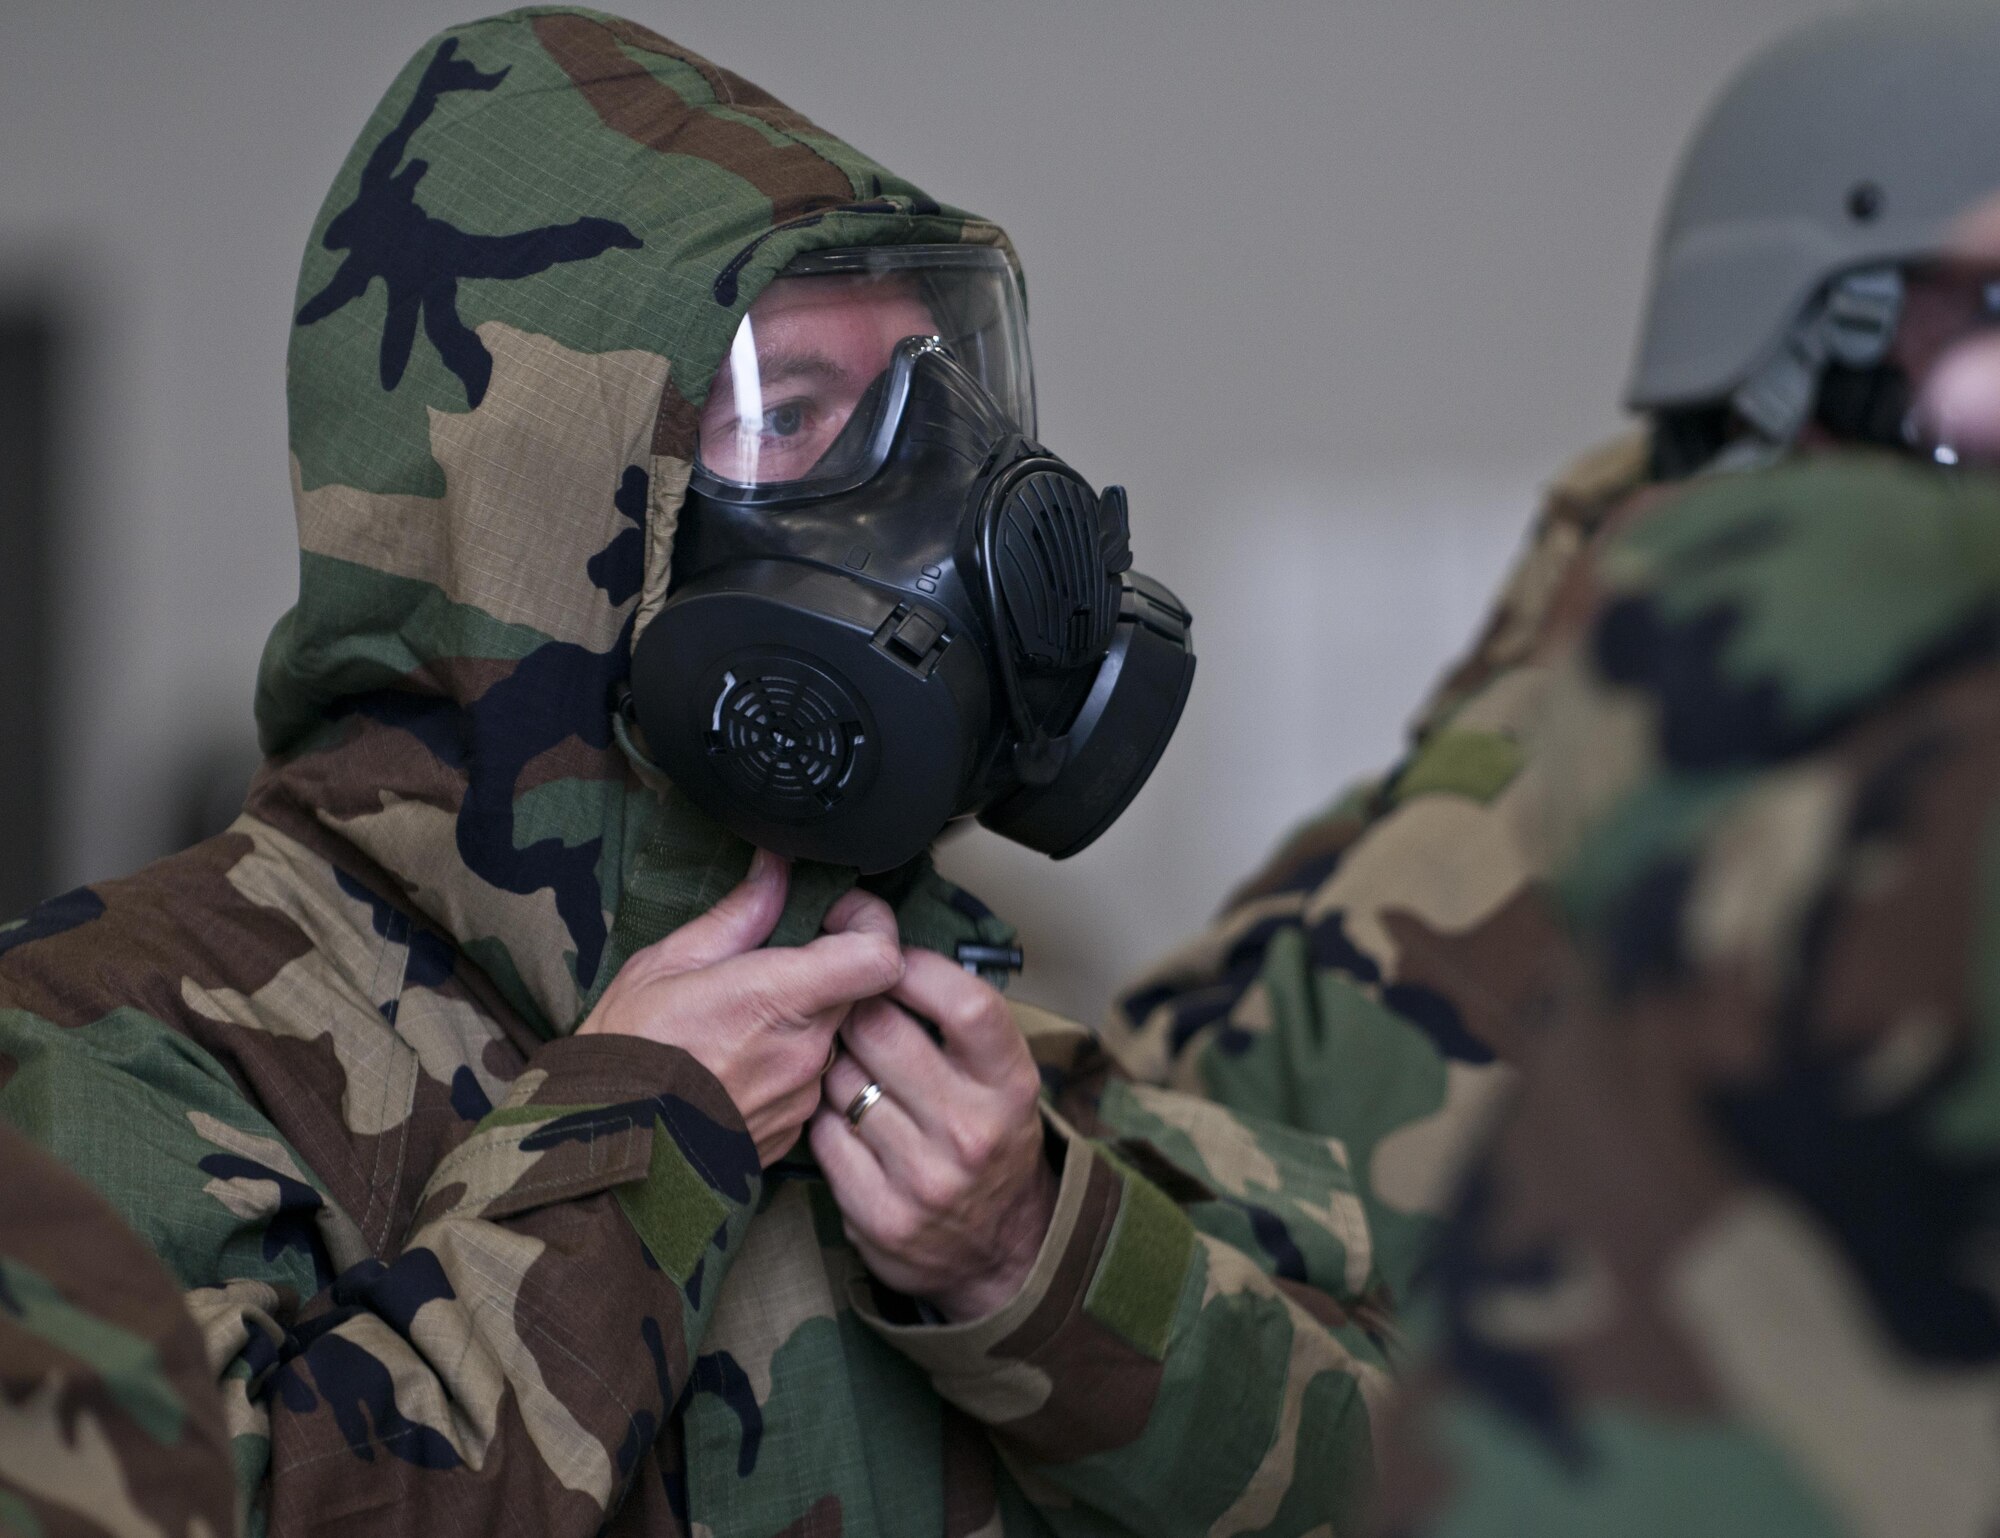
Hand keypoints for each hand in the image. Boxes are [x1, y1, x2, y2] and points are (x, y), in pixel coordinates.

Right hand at [580, 851, 903, 1164]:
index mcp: (776, 1000)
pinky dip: (784, 1062)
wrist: (599, 1149)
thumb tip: (776, 868)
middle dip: (824, 968)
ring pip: (831, 1036)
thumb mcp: (666, 964)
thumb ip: (739, 915)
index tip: (834, 912)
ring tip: (735, 1023)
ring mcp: (801, 1098)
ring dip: (800, 1019)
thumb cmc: (623, 1054)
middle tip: (768, 964)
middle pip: (856, 990)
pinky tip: (732, 1064)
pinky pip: (809, 1080)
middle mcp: (803, 1053)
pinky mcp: (793, 1131)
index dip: (871, 924)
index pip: (880, 957)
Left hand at [810, 949, 1056, 1321]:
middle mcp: (972, 1131)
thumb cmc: (991, 1138)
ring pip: (842, 1080)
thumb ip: (959, 1023)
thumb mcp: (1003, 1078)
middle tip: (851, 1004)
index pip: (965, 1004)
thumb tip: (892, 948)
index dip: (916, 967)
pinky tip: (838, 1112)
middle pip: (883, 1031)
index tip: (891, 956)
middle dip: (856, 1007)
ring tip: (848, 1062)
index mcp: (1011, 1086)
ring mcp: (924, 1178)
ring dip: (834, 1061)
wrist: (1000, 1250)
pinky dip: (821, 1114)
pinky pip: (822, 1134)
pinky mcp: (879, 1215)